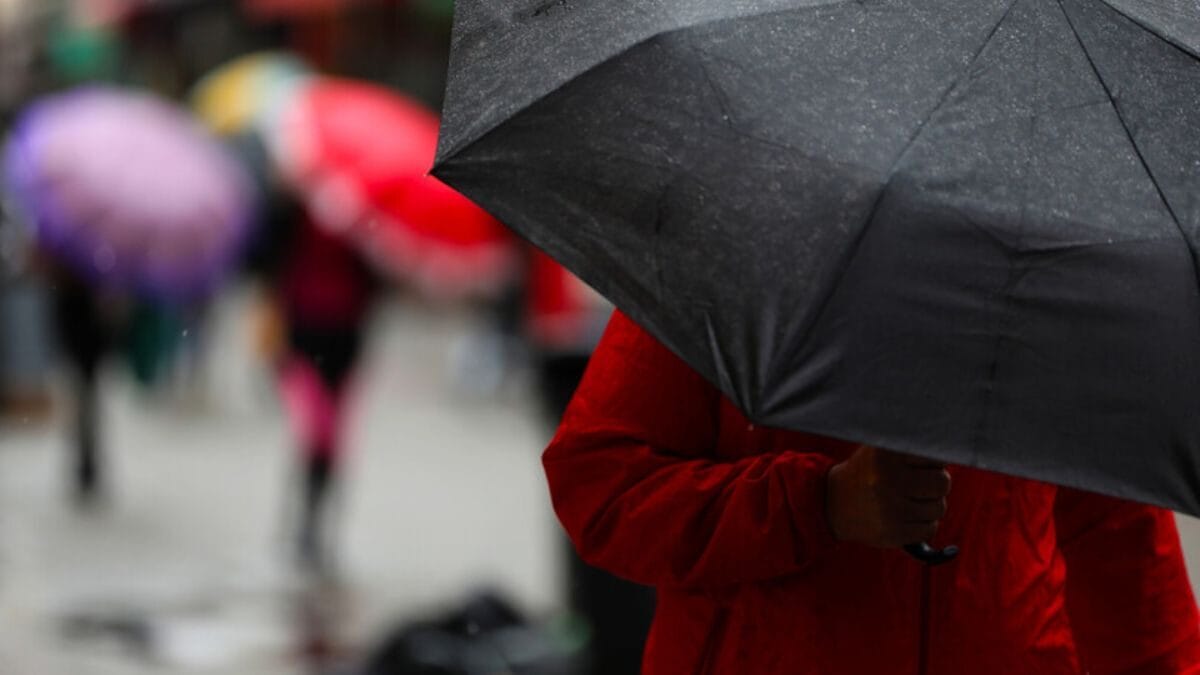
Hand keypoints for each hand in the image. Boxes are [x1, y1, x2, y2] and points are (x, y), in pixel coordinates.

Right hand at [825, 445, 950, 547]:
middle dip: (936, 486)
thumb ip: (914, 448)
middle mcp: (886, 479)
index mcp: (885, 454)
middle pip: (942, 483)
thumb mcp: (882, 450)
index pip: (935, 455)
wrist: (832, 504)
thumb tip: (955, 453)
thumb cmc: (869, 473)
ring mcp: (890, 508)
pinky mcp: (892, 533)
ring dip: (930, 507)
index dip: (934, 462)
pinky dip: (923, 526)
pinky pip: (929, 529)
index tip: (924, 464)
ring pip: (939, 508)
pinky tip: (905, 518)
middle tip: (919, 486)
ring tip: (908, 502)